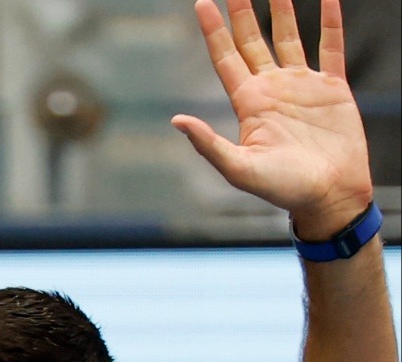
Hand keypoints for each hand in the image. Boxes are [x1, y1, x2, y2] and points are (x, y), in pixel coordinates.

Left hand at [173, 0, 372, 236]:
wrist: (328, 195)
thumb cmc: (282, 189)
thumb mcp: (239, 168)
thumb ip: (208, 144)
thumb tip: (177, 120)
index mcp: (249, 103)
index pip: (225, 58)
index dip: (213, 30)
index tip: (201, 4)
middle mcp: (272, 89)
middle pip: (252, 40)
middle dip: (242, 12)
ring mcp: (302, 86)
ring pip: (288, 37)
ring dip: (281, 10)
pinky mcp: (332, 88)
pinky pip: (331, 45)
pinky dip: (329, 21)